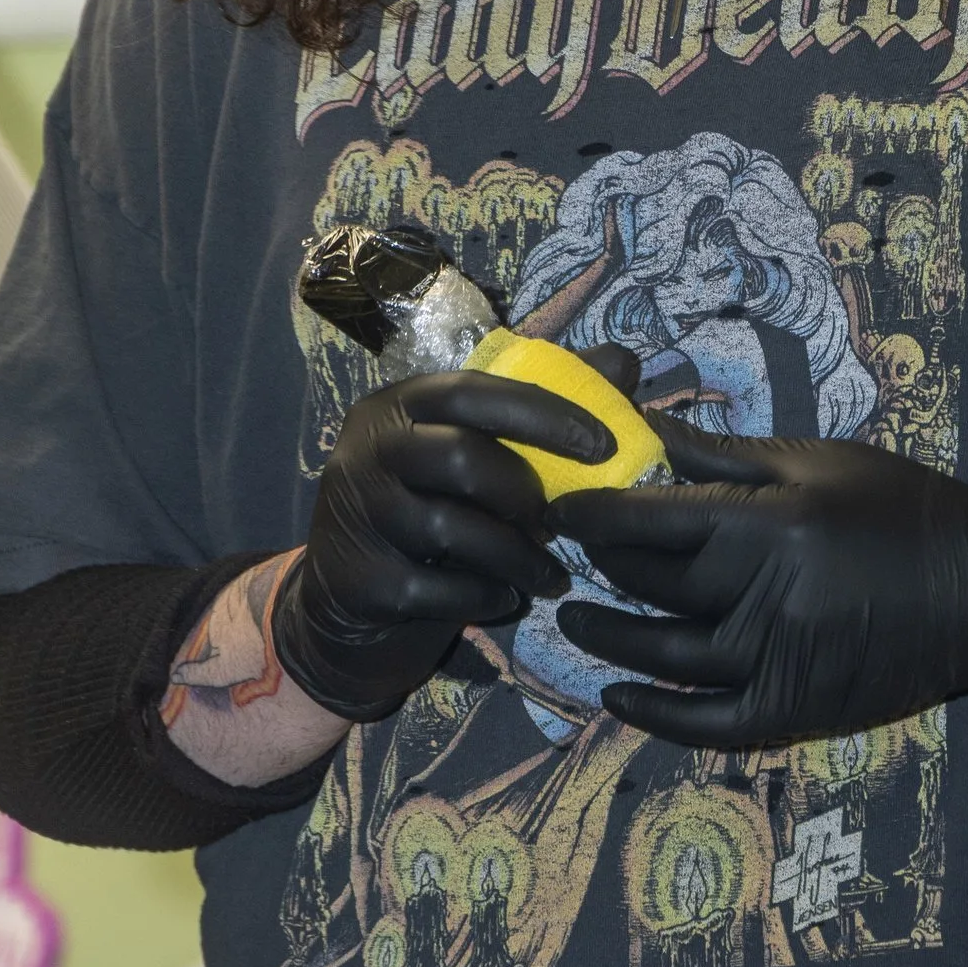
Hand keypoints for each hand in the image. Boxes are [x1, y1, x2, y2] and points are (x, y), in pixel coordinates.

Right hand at [271, 364, 625, 720]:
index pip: (474, 391)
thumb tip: (621, 362)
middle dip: (527, 494)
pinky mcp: (359, 581)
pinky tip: (503, 599)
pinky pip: (439, 590)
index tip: (604, 446)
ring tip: (549, 575)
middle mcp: (368, 450)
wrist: (346, 604)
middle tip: (559, 524)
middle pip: (463, 459)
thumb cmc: (427, 511)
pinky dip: (483, 597)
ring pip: (454, 528)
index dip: (544, 414)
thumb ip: (541, 409)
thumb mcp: (473, 453)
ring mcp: (357, 515)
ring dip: (518, 557)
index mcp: (400, 405)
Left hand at [550, 419, 967, 750]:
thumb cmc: (899, 507)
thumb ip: (726, 457)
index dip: (596, 514)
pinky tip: (616, 695)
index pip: (654, 519)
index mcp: (772, 524)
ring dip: (608, 638)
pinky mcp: (794, 709)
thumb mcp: (817, 462)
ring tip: (571, 619)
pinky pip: (704, 721)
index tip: (556, 507)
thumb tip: (645, 433)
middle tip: (558, 552)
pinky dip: (654, 712)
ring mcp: (779, 661)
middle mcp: (767, 597)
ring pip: (665, 653)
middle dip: (600, 567)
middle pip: (652, 584)